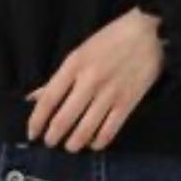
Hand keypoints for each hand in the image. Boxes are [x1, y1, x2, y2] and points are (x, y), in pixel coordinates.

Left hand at [24, 6, 164, 151]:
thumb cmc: (111, 39)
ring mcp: (110, 93)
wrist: (149, 34)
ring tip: (70, 146)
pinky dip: (99, 141)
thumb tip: (34, 98)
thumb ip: (58, 78)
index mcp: (74, 65)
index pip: (48, 99)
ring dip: (74, 143)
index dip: (36, 120)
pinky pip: (109, 130)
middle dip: (53, 136)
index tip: (32, 133)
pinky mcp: (128, 102)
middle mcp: (89, 81)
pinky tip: (94, 143)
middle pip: (64, 118)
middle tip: (50, 143)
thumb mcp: (80, 52)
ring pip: (85, 129)